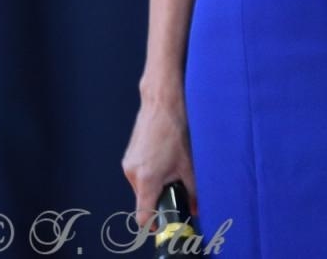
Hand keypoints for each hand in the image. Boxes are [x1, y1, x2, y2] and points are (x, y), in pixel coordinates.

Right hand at [121, 84, 193, 224]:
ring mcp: (129, 164)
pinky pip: (140, 173)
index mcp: (146, 179)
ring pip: (142, 186)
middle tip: (177, 188)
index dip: (154, 223)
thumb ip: (193, 189)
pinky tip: (165, 158)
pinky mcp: (129, 156)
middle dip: (160, 198)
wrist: (163, 103)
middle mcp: (132, 173)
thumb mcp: (189, 163)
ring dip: (156, 184)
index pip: (142, 215)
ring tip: (173, 167)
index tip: (164, 224)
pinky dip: (151, 173)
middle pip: (144, 200)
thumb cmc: (176, 129)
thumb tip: (197, 207)